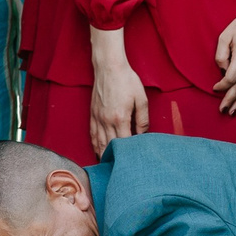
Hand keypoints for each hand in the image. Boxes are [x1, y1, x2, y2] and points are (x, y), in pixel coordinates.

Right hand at [89, 41, 152, 155]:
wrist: (109, 67)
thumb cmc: (127, 81)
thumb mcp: (141, 98)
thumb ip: (142, 118)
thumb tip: (143, 134)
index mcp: (120, 118)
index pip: (124, 142)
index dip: (129, 152)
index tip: (134, 159)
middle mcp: (106, 121)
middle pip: (109, 146)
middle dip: (115, 158)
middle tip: (121, 168)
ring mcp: (97, 118)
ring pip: (99, 143)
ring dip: (103, 155)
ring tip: (109, 165)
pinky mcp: (92, 114)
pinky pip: (92, 134)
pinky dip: (95, 145)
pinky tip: (98, 151)